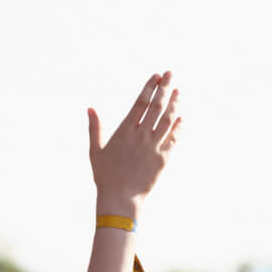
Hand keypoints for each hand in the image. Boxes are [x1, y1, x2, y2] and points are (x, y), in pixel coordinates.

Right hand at [88, 72, 180, 214]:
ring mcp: (154, 146)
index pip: (140, 103)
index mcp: (125, 131)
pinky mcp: (163, 158)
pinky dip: (178, 127)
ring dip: (174, 104)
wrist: (121, 198)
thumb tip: (90, 109)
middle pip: (156, 106)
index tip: (156, 76)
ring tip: (178, 91)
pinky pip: (174, 139)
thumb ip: (95, 128)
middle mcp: (141, 136)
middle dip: (164, 88)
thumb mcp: (96, 150)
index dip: (149, 88)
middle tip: (170, 74)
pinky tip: (181, 117)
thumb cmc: (106, 175)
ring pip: (167, 120)